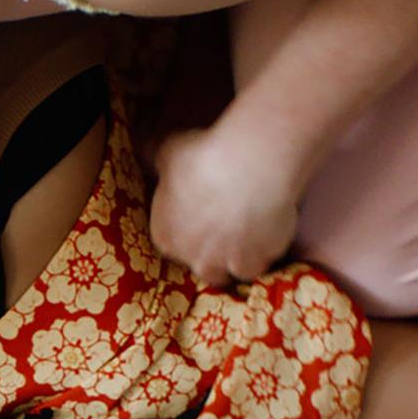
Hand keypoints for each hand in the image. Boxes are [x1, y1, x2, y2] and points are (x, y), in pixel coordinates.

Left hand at [148, 126, 301, 287]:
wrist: (248, 167)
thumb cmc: (202, 158)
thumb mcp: (168, 152)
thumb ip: (155, 157)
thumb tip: (145, 149)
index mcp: (166, 238)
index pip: (173, 243)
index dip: (189, 231)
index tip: (202, 216)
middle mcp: (193, 259)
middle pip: (203, 265)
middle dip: (212, 252)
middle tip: (227, 227)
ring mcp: (227, 264)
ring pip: (234, 270)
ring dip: (240, 257)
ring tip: (252, 232)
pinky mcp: (260, 260)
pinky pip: (263, 260)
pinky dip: (267, 248)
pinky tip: (272, 227)